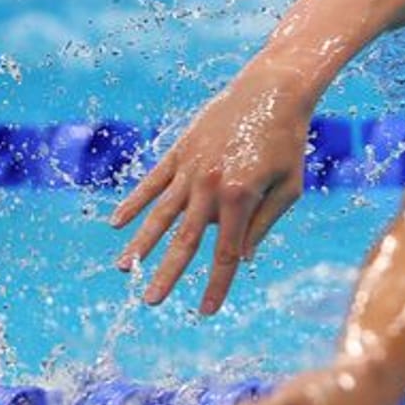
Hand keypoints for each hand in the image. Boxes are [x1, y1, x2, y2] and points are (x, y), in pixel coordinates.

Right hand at [110, 66, 309, 313]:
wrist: (271, 91)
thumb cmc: (287, 143)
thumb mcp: (288, 188)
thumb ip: (262, 223)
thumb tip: (242, 259)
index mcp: (240, 197)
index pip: (225, 253)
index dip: (216, 284)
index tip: (206, 312)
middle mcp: (210, 185)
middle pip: (185, 239)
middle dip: (167, 274)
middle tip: (151, 302)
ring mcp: (190, 167)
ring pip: (160, 213)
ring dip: (141, 244)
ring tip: (124, 270)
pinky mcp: (179, 150)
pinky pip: (152, 182)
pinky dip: (134, 203)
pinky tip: (117, 225)